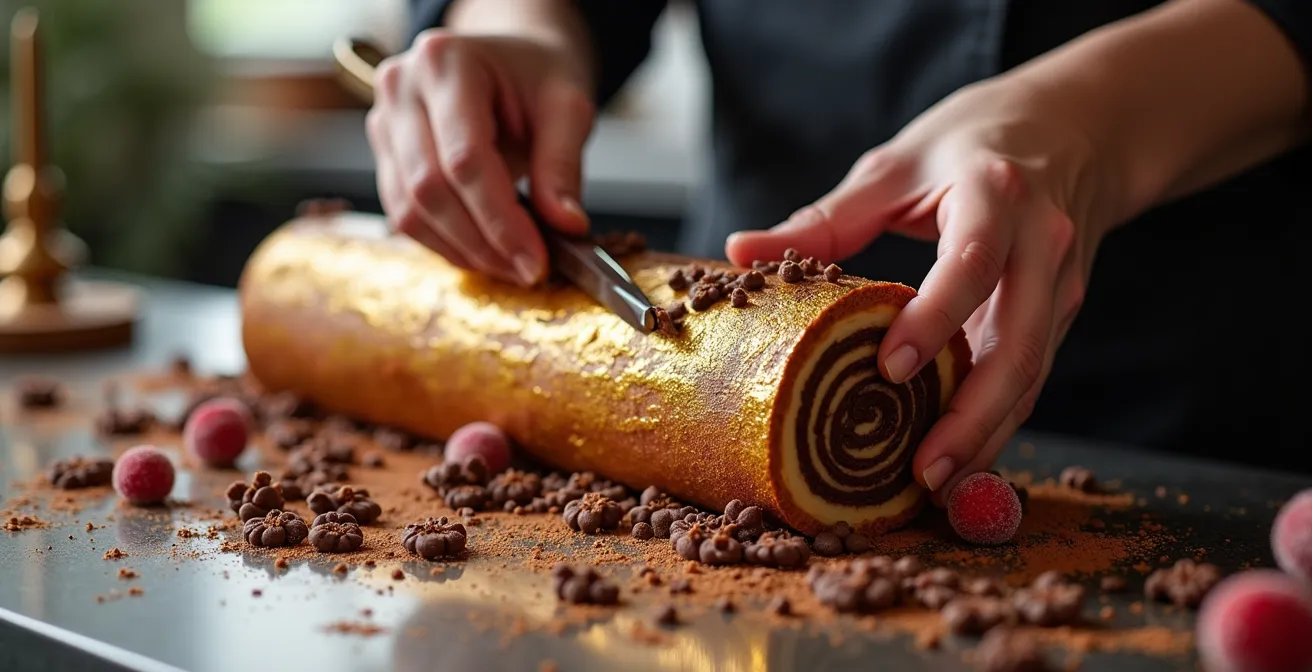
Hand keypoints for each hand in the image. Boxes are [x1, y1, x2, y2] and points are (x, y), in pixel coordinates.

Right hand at [366, 29, 594, 284]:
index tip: (536, 260)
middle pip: (429, 188)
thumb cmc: (537, 76)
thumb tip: (566, 225)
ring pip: (409, 210)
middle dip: (482, 243)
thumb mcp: (567, 107)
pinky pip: (404, 215)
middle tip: (528, 270)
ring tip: (512, 265)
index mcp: (446, 62)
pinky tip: (485, 252)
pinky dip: (446, 244)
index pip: (465, 159)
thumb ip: (563, 166)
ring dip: (463, 250)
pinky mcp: (384, 155)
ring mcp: (384, 121)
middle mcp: (401, 88)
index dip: (500, 220)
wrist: (509, 61)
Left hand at [726, 77, 1114, 502]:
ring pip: (1032, 372)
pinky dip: (999, 420)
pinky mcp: (1063, 312)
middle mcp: (1042, 244)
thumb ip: (824, 218)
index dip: (936, 319)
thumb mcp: (897, 165)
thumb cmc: (972, 142)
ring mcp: (1062, 283)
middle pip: (1018, 342)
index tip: (889, 369)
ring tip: (937, 485)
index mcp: (995, 195)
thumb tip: (741, 252)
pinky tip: (962, 459)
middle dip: (973, 414)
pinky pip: (1032, 374)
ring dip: (989, 434)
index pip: (972, 263)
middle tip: (922, 470)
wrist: (1076, 128)